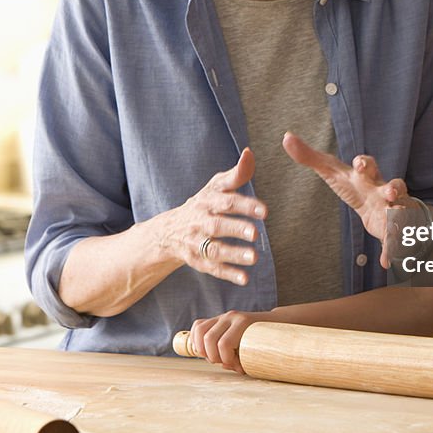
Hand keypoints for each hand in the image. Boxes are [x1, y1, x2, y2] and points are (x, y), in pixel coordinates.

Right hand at [158, 148, 266, 284]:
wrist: (168, 231)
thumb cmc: (203, 205)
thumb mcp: (215, 187)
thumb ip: (236, 174)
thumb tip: (250, 153)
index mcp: (207, 201)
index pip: (226, 201)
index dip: (245, 206)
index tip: (264, 211)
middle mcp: (199, 221)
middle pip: (217, 225)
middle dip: (236, 229)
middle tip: (255, 233)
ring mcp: (196, 242)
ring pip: (214, 249)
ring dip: (234, 254)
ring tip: (254, 258)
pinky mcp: (196, 260)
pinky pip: (212, 268)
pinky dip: (228, 274)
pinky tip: (245, 279)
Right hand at [188, 310, 271, 373]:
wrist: (273, 322)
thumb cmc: (267, 341)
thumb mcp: (261, 351)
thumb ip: (245, 359)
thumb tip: (229, 366)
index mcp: (243, 322)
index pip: (224, 344)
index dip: (226, 360)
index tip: (237, 367)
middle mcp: (230, 316)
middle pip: (209, 338)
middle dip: (213, 357)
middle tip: (224, 363)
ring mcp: (222, 316)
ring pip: (200, 331)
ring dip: (202, 349)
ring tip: (213, 358)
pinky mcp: (216, 319)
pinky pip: (198, 326)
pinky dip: (196, 339)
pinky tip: (203, 350)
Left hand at [282, 131, 416, 267]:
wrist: (382, 205)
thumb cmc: (354, 185)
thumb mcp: (332, 172)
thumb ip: (309, 156)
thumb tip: (286, 137)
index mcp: (366, 176)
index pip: (369, 165)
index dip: (365, 163)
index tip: (359, 165)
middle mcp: (384, 190)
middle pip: (394, 186)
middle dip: (394, 189)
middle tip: (390, 193)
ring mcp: (393, 209)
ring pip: (401, 213)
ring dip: (400, 219)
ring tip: (396, 227)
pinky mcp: (393, 229)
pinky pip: (395, 241)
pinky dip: (391, 251)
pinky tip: (386, 262)